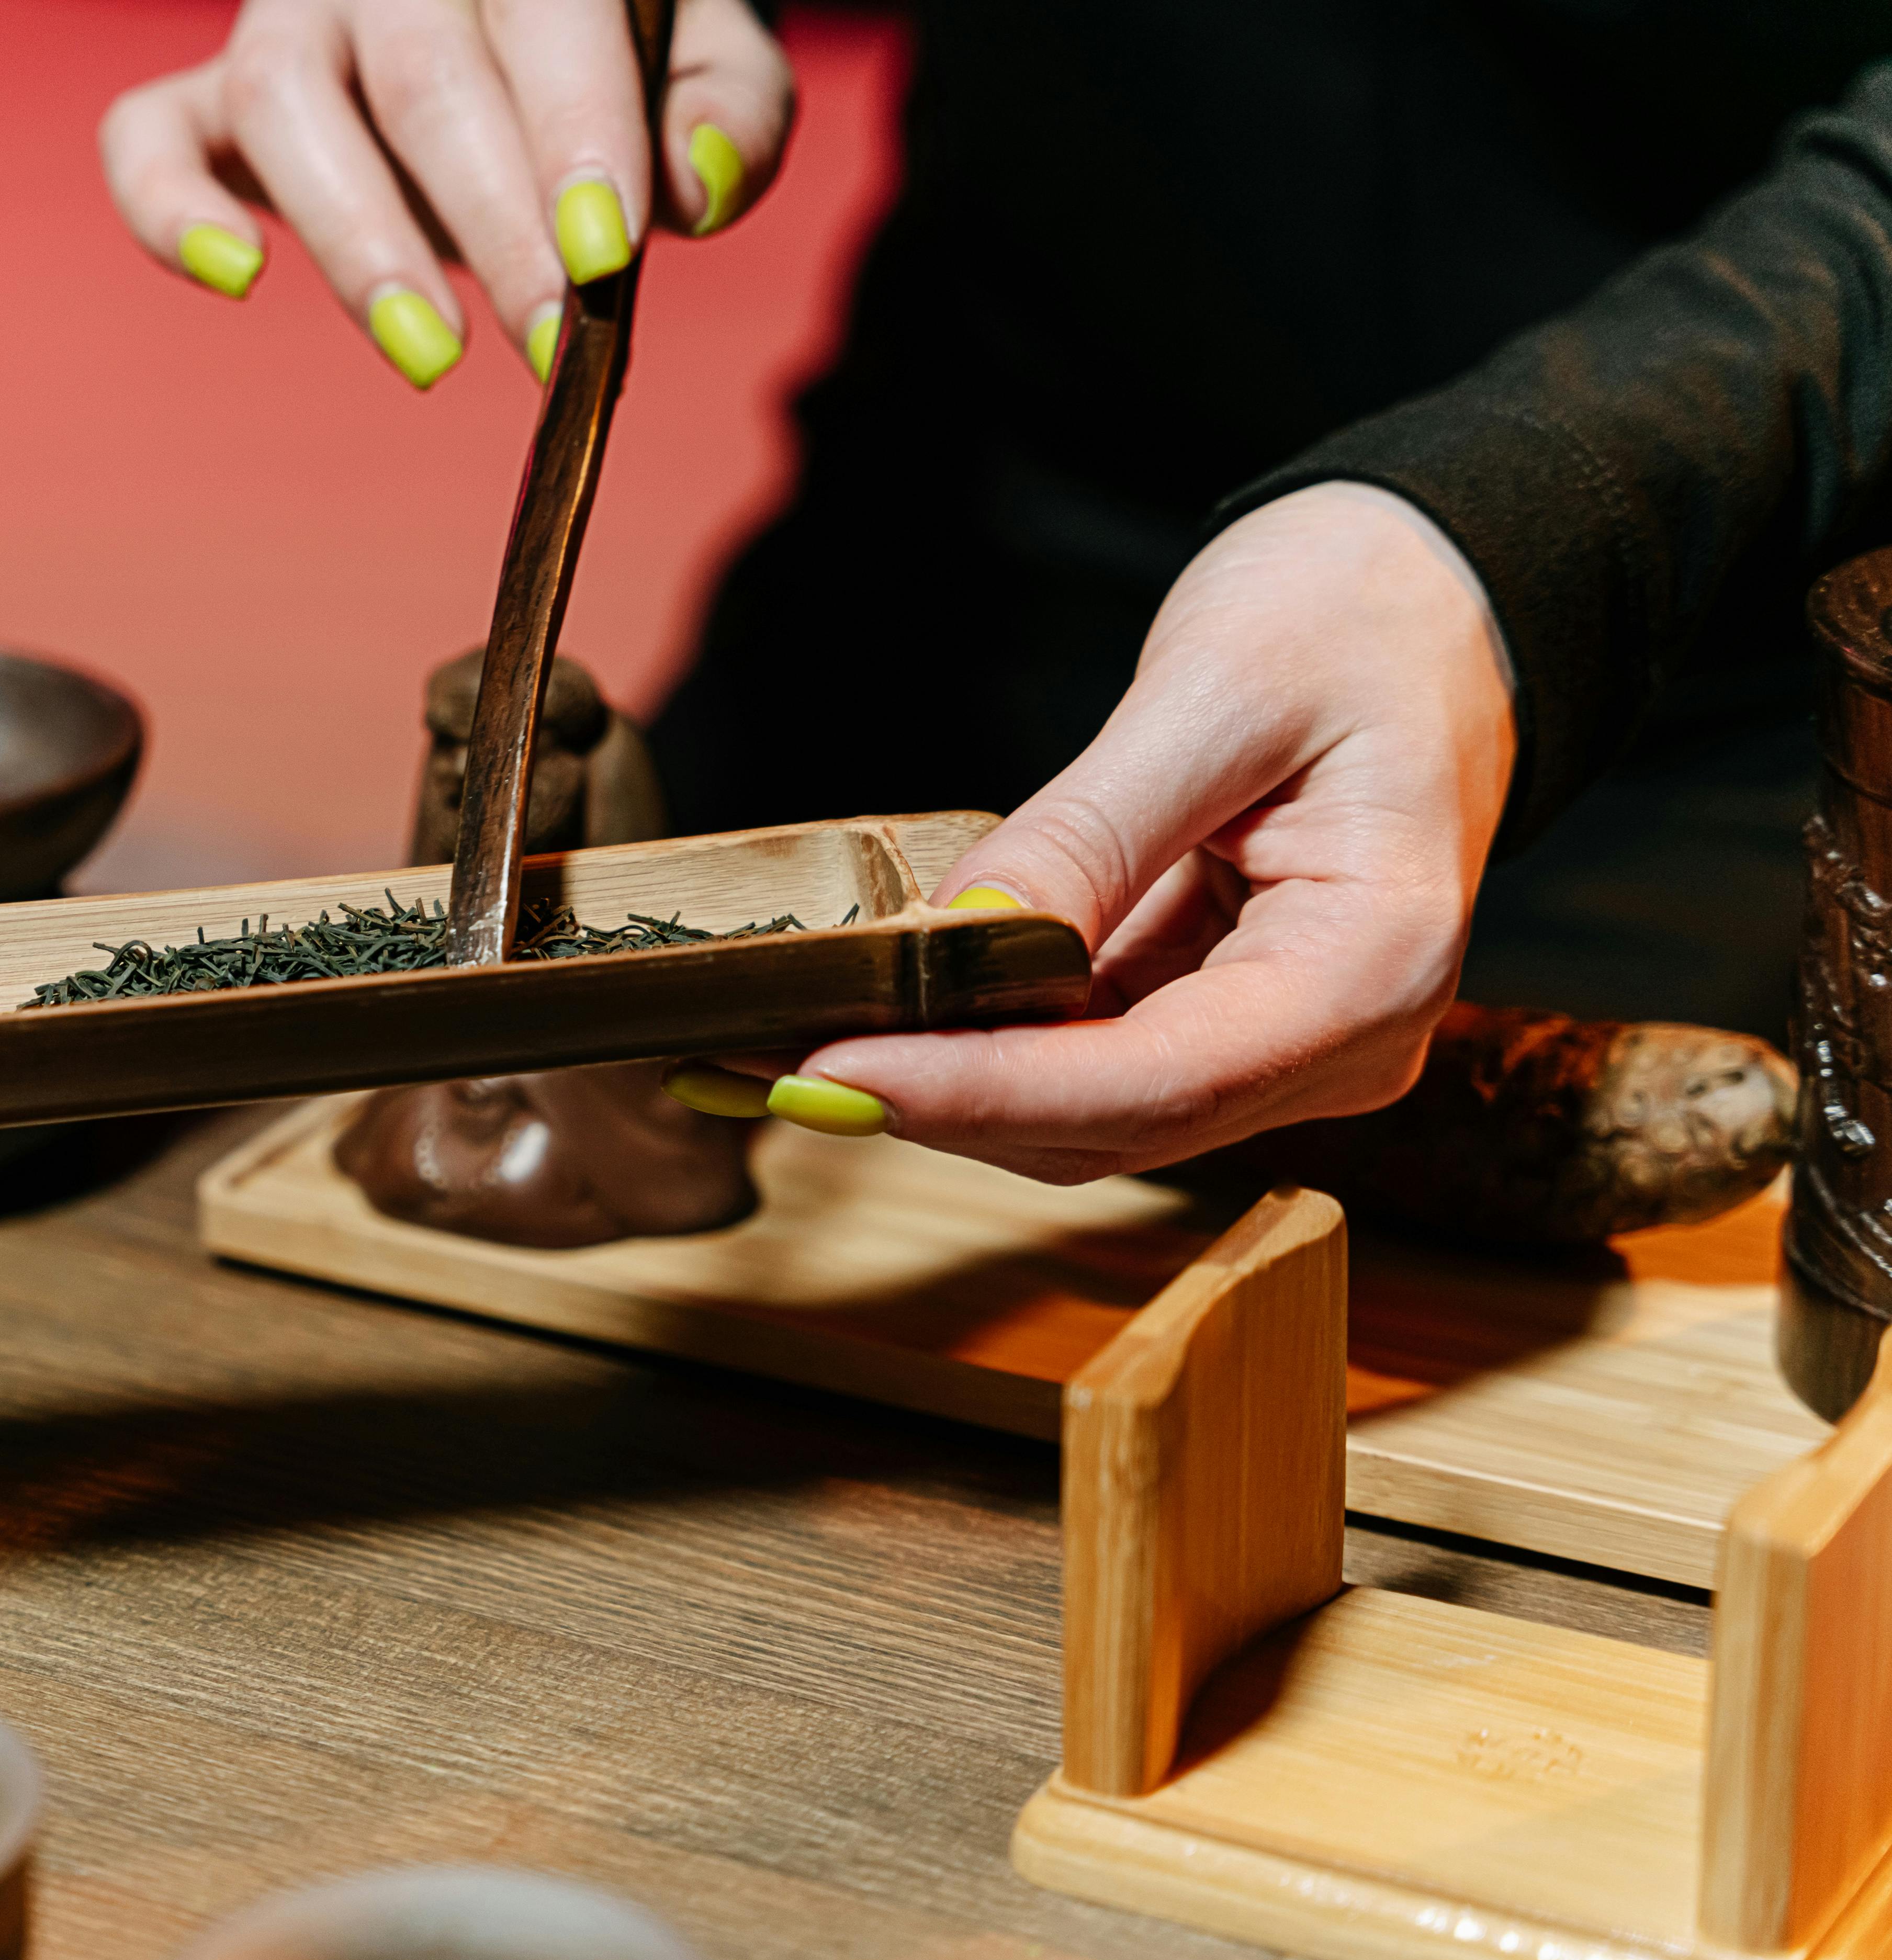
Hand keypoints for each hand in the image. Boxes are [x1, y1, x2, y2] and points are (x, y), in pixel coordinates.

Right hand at [100, 0, 792, 386]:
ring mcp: (286, 22)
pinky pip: (144, 137)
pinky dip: (170, 210)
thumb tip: (696, 189)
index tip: (604, 258)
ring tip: (432, 354)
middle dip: (490, 225)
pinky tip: (238, 275)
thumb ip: (729, 104)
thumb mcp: (706, 46)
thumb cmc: (622, 46)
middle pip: (419, 77)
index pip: (544, 17)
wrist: (528, 26)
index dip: (574, 136)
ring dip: (358, 240)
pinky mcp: (207, 99)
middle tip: (547, 346)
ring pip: (281, 99)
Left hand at [673, 483, 1520, 1182]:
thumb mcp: (1219, 693)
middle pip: (1107, 1123)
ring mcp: (1277, 1044)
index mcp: (1374, 965)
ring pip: (1079, 1113)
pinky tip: (868, 1015)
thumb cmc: (1360, 619)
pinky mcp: (1217, 1020)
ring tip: (778, 1043)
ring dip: (935, 1085)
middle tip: (760, 1061)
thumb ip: (1092, 831)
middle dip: (931, 1099)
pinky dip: (973, 1046)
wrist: (1432, 602)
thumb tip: (963, 942)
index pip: (1153, 1081)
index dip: (980, 1091)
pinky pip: (1080, 1061)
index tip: (833, 1071)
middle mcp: (1339, 1040)